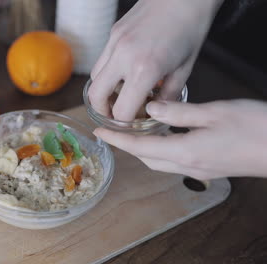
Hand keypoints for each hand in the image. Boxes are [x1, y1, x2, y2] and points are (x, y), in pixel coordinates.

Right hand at [88, 0, 223, 120]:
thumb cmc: (191, 28)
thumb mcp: (185, 68)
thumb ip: (168, 95)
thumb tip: (156, 112)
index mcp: (144, 70)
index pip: (122, 111)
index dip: (126, 124)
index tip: (133, 124)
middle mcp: (123, 57)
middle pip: (96, 96)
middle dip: (103, 111)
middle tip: (115, 116)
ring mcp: (114, 44)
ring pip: (94, 78)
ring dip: (103, 92)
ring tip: (119, 96)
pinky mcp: (113, 34)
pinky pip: (102, 61)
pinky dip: (107, 73)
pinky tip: (123, 74)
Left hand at [93, 99, 266, 179]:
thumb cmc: (255, 128)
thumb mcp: (214, 112)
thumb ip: (179, 112)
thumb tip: (150, 111)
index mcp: (185, 151)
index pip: (139, 148)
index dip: (116, 140)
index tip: (99, 132)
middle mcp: (189, 166)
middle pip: (147, 159)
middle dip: (127, 146)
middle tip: (113, 131)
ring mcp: (201, 170)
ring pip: (160, 162)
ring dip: (143, 150)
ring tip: (133, 132)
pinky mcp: (211, 169)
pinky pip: (176, 162)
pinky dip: (162, 151)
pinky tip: (165, 137)